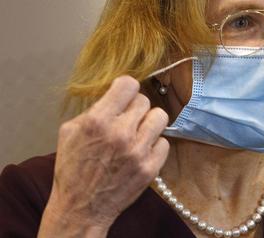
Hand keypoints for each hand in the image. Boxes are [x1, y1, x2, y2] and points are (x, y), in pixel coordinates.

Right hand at [43, 76, 168, 231]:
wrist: (81, 207)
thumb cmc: (73, 168)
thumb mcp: (70, 131)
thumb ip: (93, 110)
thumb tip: (116, 95)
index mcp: (97, 121)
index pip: (128, 84)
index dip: (126, 88)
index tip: (124, 95)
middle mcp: (120, 133)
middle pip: (145, 101)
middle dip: (135, 109)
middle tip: (126, 121)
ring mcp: (138, 151)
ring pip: (160, 117)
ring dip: (149, 123)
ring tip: (138, 133)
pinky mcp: (150, 167)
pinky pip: (164, 142)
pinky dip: (154, 145)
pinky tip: (141, 151)